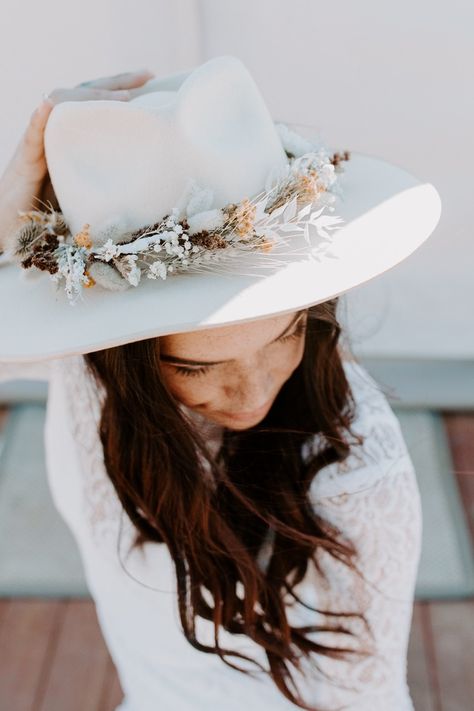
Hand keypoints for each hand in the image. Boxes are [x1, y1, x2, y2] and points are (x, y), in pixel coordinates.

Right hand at [0, 69, 154, 252]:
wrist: (15, 224)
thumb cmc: (52, 210)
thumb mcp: (88, 188)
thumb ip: (108, 176)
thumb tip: (148, 177)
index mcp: (71, 135)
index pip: (96, 101)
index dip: (120, 87)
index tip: (152, 78)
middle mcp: (55, 129)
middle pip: (83, 93)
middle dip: (115, 82)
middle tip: (147, 75)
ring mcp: (40, 140)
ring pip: (60, 105)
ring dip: (90, 97)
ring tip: (122, 96)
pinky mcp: (26, 158)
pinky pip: (32, 133)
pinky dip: (40, 117)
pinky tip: (48, 104)